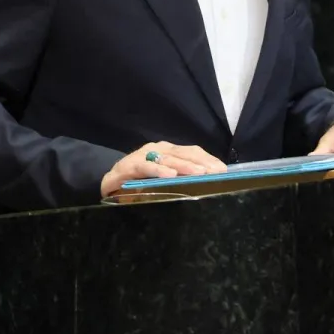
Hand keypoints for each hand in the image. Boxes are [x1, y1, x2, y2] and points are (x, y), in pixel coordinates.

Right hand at [100, 141, 227, 197]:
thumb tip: (207, 183)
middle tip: (216, 172)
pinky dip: (158, 170)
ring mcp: (143, 155)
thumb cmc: (140, 183)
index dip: (208, 159)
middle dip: (201, 163)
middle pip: (184, 154)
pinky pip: (146, 166)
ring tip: (199, 173)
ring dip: (184, 166)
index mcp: (169, 152)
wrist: (109, 184)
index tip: (223, 170)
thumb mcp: (163, 181)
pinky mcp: (129, 165)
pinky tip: (169, 175)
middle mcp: (158, 149)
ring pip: (168, 159)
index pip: (193, 152)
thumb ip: (180, 179)